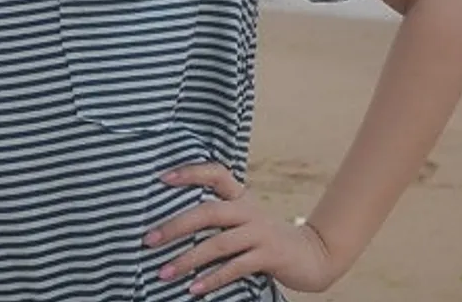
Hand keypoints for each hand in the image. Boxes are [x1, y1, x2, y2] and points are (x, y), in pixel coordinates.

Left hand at [144, 163, 336, 295]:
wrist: (312, 255)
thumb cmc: (265, 237)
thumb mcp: (244, 218)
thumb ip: (218, 215)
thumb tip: (171, 222)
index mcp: (241, 196)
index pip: (216, 173)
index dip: (190, 172)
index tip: (162, 178)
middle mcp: (249, 210)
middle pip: (209, 211)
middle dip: (176, 225)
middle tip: (149, 239)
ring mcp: (260, 232)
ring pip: (218, 243)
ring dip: (188, 259)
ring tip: (163, 272)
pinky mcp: (269, 255)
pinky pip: (236, 267)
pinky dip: (213, 278)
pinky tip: (194, 288)